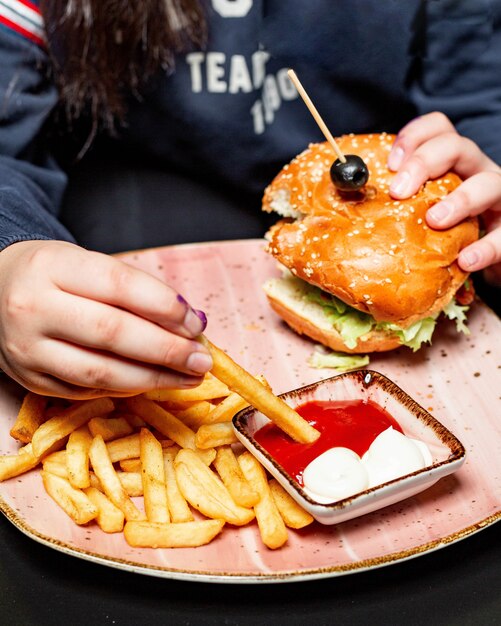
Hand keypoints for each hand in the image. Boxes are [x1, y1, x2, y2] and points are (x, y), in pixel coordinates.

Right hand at [0, 240, 212, 397]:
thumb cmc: (55, 275)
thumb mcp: (88, 265)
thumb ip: (135, 291)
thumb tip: (190, 324)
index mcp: (52, 266)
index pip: (119, 286)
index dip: (165, 307)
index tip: (197, 323)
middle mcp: (33, 307)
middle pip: (112, 333)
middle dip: (167, 350)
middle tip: (202, 359)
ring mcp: (27, 349)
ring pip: (100, 372)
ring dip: (153, 378)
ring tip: (188, 377)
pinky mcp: (30, 379)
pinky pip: (87, 390)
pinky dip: (126, 388)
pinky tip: (151, 381)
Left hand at [387, 112, 500, 284]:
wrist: (486, 257)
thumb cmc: (445, 231)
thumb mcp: (420, 210)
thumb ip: (396, 204)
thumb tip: (340, 210)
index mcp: (451, 161)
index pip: (438, 128)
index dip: (413, 137)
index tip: (389, 163)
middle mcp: (477, 171)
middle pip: (457, 147)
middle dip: (425, 163)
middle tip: (398, 190)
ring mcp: (499, 198)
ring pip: (489, 183)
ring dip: (461, 200)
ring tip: (435, 220)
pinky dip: (487, 248)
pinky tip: (466, 260)